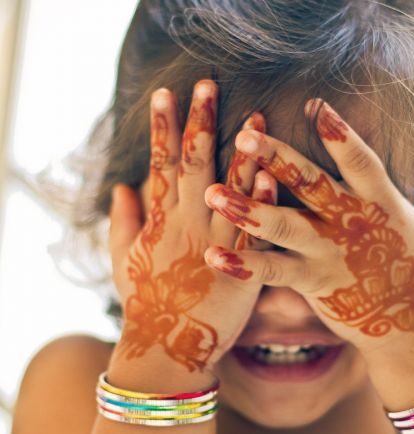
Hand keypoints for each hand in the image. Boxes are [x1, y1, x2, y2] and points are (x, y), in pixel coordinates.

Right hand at [108, 79, 276, 373]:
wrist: (169, 350)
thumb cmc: (145, 304)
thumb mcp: (122, 261)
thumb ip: (122, 221)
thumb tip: (120, 186)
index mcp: (160, 222)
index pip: (159, 164)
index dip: (162, 127)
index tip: (165, 92)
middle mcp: (187, 226)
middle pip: (193, 166)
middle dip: (198, 123)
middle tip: (207, 83)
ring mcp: (216, 245)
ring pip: (230, 191)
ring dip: (242, 152)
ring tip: (255, 117)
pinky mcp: (243, 268)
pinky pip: (256, 230)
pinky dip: (263, 200)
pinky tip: (272, 173)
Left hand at [204, 98, 413, 356]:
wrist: (410, 325)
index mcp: (380, 202)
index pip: (359, 159)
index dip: (339, 132)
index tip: (314, 104)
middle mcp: (350, 223)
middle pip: (310, 184)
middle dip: (277, 158)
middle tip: (245, 136)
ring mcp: (326, 254)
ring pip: (281, 227)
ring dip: (245, 209)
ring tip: (211, 193)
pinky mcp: (310, 282)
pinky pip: (270, 272)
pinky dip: (241, 265)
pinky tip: (213, 255)